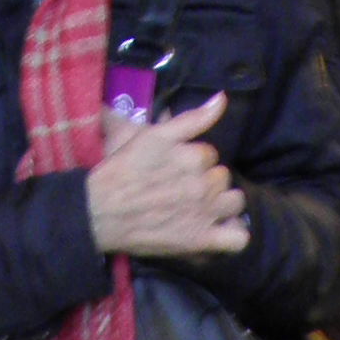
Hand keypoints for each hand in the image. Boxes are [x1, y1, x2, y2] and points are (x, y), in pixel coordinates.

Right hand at [85, 93, 248, 257]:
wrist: (101, 210)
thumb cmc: (123, 169)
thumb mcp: (154, 135)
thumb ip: (193, 117)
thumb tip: (222, 98)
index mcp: (194, 157)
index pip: (211, 154)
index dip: (194, 160)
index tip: (176, 167)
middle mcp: (203, 184)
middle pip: (224, 177)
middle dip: (207, 180)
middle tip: (184, 188)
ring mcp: (204, 214)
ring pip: (236, 202)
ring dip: (223, 203)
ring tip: (204, 207)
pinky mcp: (201, 240)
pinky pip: (238, 238)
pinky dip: (234, 235)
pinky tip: (219, 230)